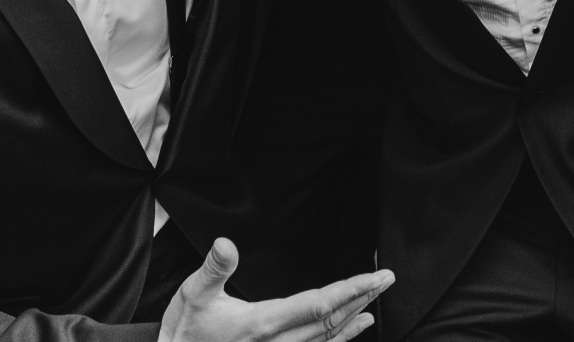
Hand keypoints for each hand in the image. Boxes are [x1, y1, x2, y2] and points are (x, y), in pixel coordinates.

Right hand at [160, 239, 391, 341]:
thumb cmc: (185, 332)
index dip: (351, 289)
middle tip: (388, 278)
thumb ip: (214, 269)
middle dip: (362, 297)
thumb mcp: (193, 295)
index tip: (376, 276)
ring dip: (355, 316)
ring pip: (328, 338)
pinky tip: (356, 327)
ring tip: (376, 299)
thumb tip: (226, 243)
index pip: (319, 304)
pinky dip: (341, 339)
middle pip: (331, 320)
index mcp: (263, 323)